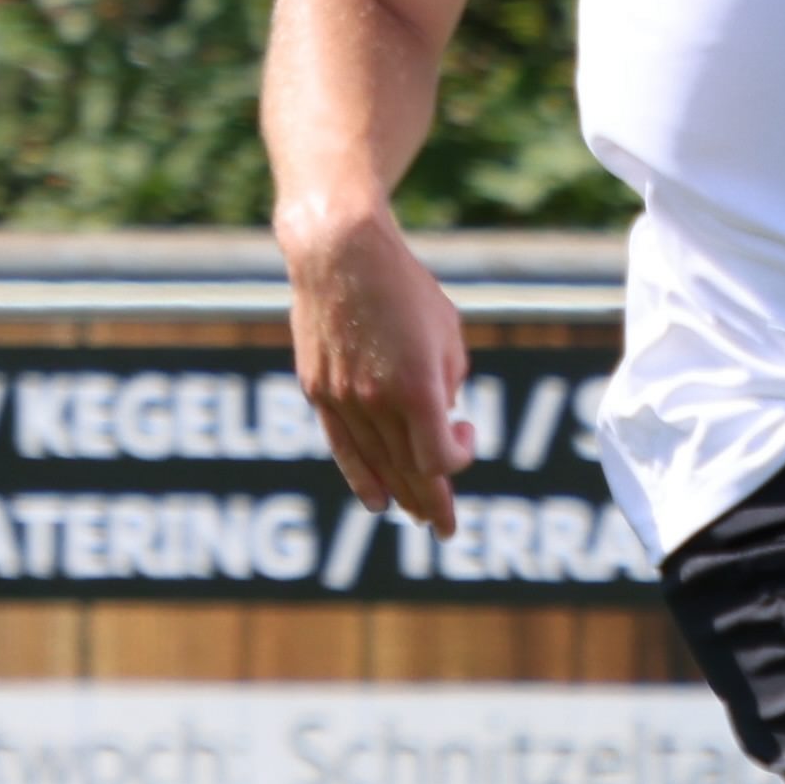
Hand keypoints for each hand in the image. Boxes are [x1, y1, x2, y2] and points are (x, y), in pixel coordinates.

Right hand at [282, 206, 470, 530]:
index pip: (439, 457)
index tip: (466, 433)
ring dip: (401, 494)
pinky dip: (361, 477)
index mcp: (415, 388)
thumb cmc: (406, 288)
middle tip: (446, 529)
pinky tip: (377, 502)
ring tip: (418, 517)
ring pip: (376, 464)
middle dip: (431, 501)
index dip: (459, 458)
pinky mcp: (318, 391)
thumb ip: (447, 384)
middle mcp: (375, 401)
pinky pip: (342, 447)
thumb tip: (440, 420)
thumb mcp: (447, 334)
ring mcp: (342, 399)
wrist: (340, 254)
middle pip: (408, 470)